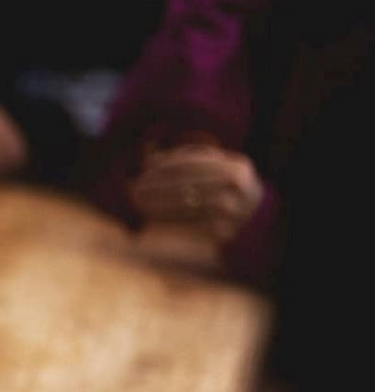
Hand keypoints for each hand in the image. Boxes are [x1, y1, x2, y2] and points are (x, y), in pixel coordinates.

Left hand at [128, 144, 264, 243]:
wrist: (256, 220)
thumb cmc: (225, 188)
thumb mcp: (216, 168)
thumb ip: (188, 159)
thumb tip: (149, 159)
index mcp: (237, 167)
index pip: (194, 162)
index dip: (166, 165)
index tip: (144, 168)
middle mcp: (240, 188)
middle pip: (189, 184)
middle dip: (158, 186)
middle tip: (135, 186)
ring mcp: (234, 212)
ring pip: (187, 206)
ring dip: (158, 204)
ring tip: (137, 202)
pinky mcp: (225, 232)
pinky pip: (190, 225)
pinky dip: (168, 220)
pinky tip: (150, 217)